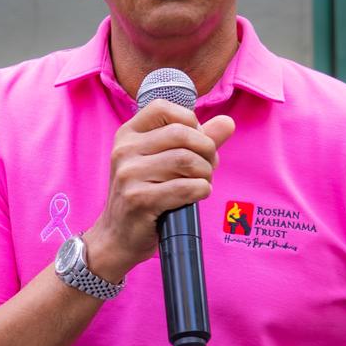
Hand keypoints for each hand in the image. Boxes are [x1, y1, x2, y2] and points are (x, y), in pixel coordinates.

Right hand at [85, 99, 235, 279]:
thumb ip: (197, 141)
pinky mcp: (139, 200)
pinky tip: (196, 196)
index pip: (164, 108)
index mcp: (128, 135)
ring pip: (187, 161)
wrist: (117, 237)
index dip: (191, 122)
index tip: (196, 142)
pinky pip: (186, 187)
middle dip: (206, 150)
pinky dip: (201, 190)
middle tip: (208, 167)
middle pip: (182, 134)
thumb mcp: (165, 163)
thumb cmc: (146, 195)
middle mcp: (124, 150)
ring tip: (202, 183)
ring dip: (205, 173)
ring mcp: (129, 175)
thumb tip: (228, 122)